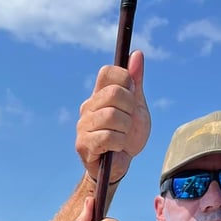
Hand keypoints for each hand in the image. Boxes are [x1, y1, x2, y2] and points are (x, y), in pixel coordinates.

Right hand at [76, 50, 149, 184]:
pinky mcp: (83, 145)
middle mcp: (88, 107)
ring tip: (122, 136)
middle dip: (129, 109)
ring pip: (112, 116)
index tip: (131, 96)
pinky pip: (108, 136)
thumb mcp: (136, 107)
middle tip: (128, 122)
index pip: (107, 72)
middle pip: (114, 93)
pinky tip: (117, 147)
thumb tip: (136, 54)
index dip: (124, 79)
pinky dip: (119, 142)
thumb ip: (136, 82)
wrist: (120, 166)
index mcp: (99, 95)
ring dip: (125, 129)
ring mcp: (83, 126)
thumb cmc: (127, 136)